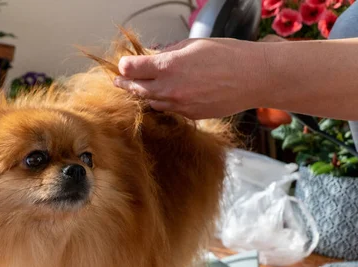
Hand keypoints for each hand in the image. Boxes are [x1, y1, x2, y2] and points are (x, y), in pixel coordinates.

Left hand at [113, 38, 265, 119]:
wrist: (254, 78)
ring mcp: (179, 105)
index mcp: (168, 66)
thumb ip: (169, 53)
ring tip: (139, 88)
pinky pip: (169, 109)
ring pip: (151, 102)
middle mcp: (170, 89)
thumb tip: (154, 57)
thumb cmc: (228, 55)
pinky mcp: (190, 115)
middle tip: (118, 81)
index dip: (125, 66)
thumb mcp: (193, 44)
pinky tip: (165, 95)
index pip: (132, 69)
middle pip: (136, 89)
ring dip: (144, 95)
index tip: (123, 64)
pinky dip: (164, 102)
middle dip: (126, 84)